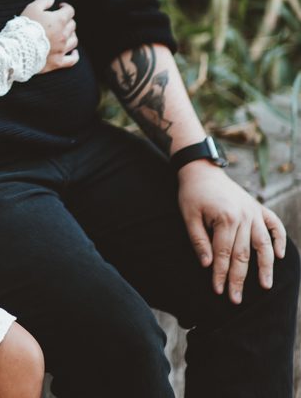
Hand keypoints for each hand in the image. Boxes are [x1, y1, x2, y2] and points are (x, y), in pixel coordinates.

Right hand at [22, 0, 78, 72]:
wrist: (18, 49)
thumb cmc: (24, 27)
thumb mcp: (31, 8)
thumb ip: (43, 1)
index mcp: (59, 20)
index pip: (69, 11)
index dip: (65, 7)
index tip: (60, 7)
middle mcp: (63, 35)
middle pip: (72, 25)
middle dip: (67, 21)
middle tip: (58, 21)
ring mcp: (62, 49)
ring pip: (74, 40)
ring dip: (71, 35)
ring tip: (65, 34)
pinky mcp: (58, 61)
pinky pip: (72, 59)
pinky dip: (74, 55)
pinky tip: (74, 52)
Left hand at [177, 160, 286, 302]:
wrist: (202, 169)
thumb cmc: (192, 193)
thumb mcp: (188, 215)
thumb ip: (198, 240)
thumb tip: (207, 265)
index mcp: (225, 218)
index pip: (223, 254)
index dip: (220, 273)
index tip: (218, 291)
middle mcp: (243, 216)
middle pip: (243, 254)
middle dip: (239, 279)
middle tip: (236, 300)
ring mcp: (253, 211)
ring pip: (263, 244)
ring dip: (266, 267)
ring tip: (266, 287)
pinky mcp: (258, 207)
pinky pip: (274, 224)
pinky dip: (280, 238)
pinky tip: (280, 255)